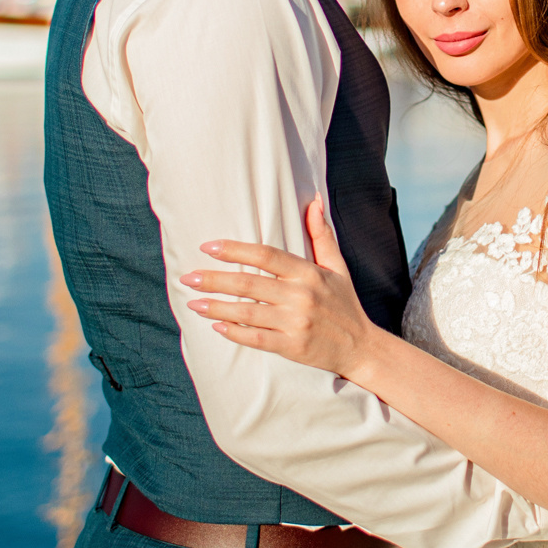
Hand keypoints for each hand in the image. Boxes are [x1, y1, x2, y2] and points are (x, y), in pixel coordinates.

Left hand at [180, 201, 378, 382]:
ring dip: (216, 307)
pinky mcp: (292, 346)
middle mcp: (301, 296)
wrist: (361, 347)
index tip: (208, 247)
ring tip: (193, 302)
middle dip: (214, 279)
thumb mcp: (338, 266)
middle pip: (249, 284)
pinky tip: (216, 327)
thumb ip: (321, 234)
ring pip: (247, 312)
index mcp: (309, 273)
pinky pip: (257, 339)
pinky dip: (235, 333)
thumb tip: (313, 200)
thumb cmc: (345, 304)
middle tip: (187, 277)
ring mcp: (296, 323)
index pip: (266, 255)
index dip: (235, 250)